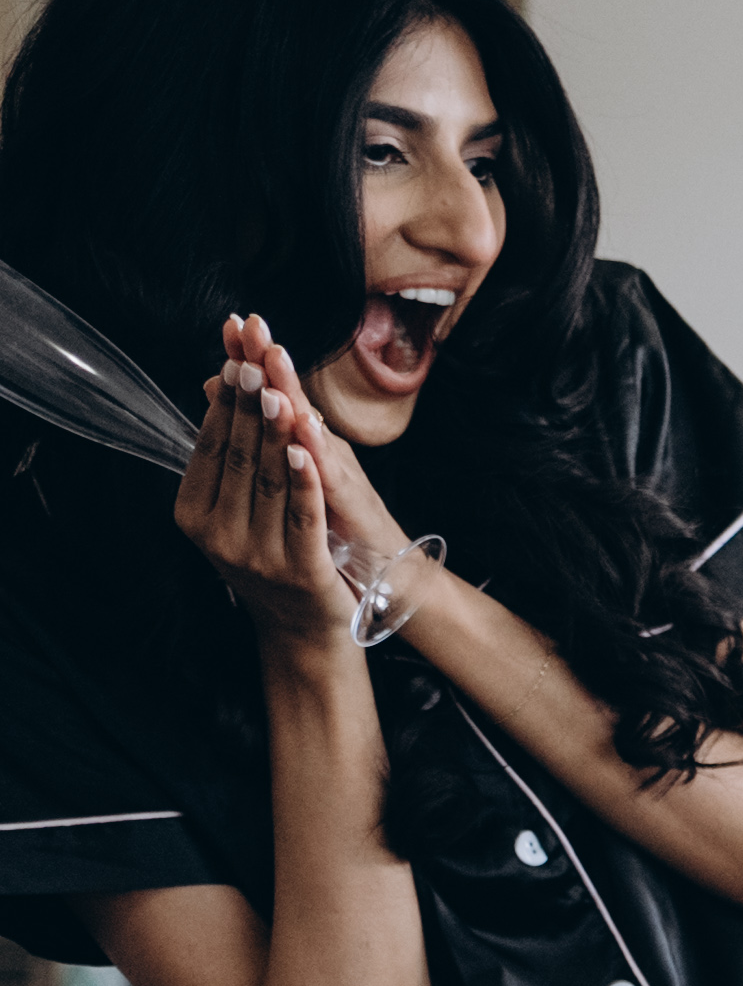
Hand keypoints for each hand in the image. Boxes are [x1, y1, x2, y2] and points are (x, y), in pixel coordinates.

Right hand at [176, 320, 354, 647]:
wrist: (304, 629)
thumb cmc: (273, 555)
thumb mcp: (242, 505)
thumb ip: (232, 453)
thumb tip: (218, 387)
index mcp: (195, 515)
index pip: (211, 446)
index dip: (226, 401)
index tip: (237, 355)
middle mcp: (217, 535)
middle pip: (236, 456)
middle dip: (247, 404)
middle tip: (253, 356)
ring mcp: (255, 555)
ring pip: (265, 479)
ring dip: (272, 431)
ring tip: (275, 389)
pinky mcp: (298, 570)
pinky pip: (300, 516)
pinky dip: (302, 480)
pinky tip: (305, 448)